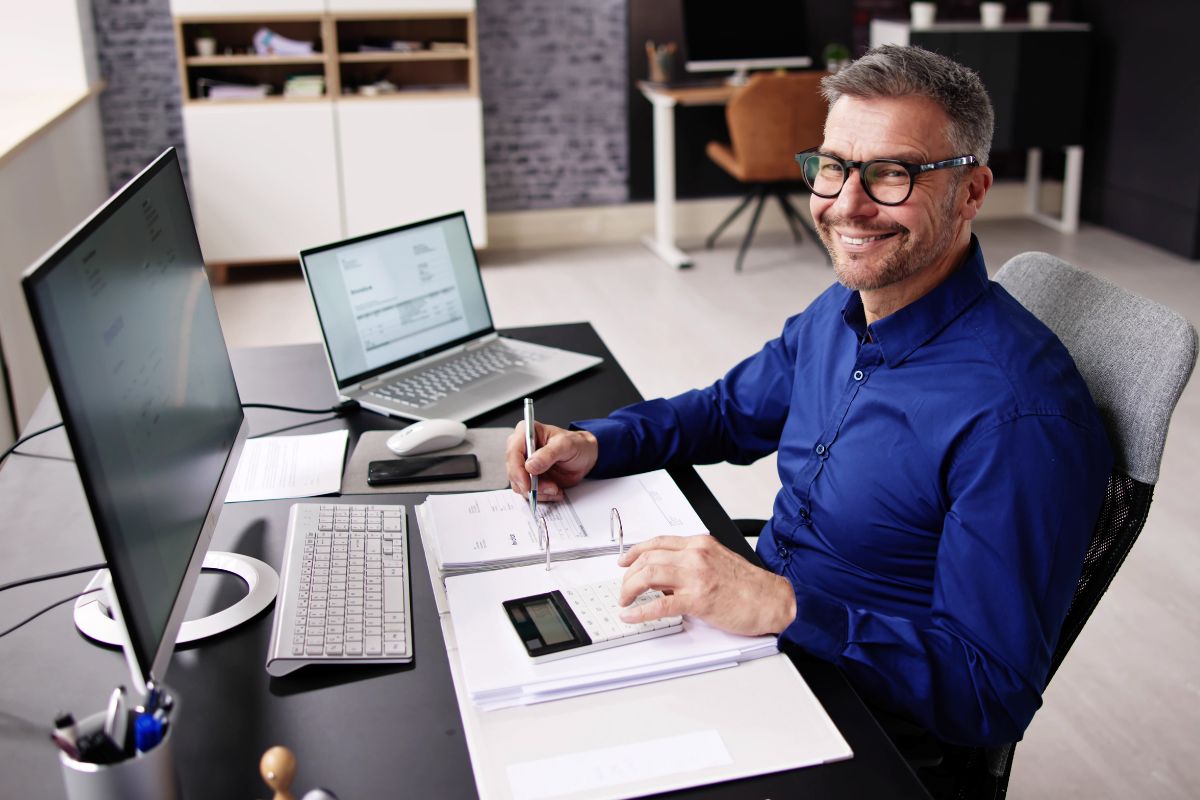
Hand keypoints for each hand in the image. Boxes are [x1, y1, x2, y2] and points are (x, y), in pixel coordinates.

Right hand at [505, 421, 598, 500]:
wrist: (584, 457)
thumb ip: (548, 454)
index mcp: (526, 433)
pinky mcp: (529, 478)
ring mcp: (523, 465)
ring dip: (538, 491)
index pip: (513, 451)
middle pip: (513, 471)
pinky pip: (528, 492)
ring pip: (519, 484)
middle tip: (550, 488)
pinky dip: (542, 495)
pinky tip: (555, 491)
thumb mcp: (566, 445)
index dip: (517, 469)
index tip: (527, 483)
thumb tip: (530, 465)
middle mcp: (521, 448)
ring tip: (555, 488)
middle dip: (530, 484)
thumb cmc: (576, 445)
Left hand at [616, 536, 796, 635]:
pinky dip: (640, 611)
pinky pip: (659, 603)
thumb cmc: (750, 586)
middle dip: (629, 574)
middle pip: (648, 558)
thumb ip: (693, 564)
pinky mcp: (698, 599)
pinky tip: (632, 615)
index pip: (658, 542)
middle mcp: (696, 556)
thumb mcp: (718, 561)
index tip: (624, 560)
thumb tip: (666, 578)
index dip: (635, 551)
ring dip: (629, 589)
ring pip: (648, 575)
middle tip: (624, 588)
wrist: (773, 600)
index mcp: (700, 544)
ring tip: (625, 600)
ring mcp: (696, 576)